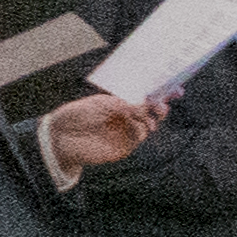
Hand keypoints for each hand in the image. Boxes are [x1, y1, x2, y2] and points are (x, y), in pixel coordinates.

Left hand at [42, 90, 165, 173]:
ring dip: (150, 117)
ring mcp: (125, 133)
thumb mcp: (103, 103)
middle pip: (153, 113)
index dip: (162, 94)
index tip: (176, 89)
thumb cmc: (77, 115)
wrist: (60, 136)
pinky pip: (138, 137)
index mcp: (121, 105)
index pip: (147, 99)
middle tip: (163, 104)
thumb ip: (126, 104)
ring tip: (143, 112)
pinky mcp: (123, 147)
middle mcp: (126, 119)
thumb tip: (146, 105)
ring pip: (148, 125)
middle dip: (162, 107)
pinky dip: (139, 128)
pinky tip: (133, 122)